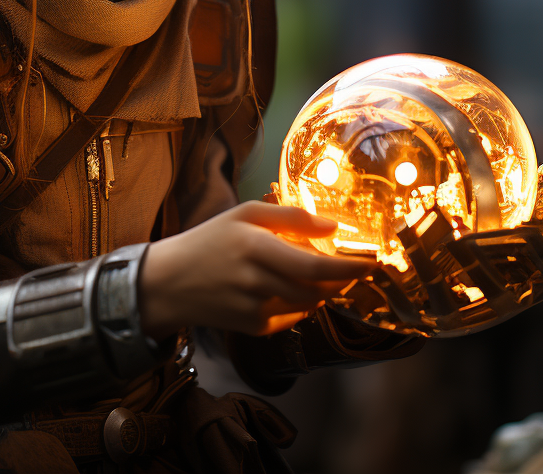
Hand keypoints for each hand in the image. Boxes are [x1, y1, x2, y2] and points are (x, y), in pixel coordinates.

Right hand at [138, 201, 376, 338]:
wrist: (170, 282)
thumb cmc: (211, 240)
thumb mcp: (245, 215)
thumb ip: (290, 217)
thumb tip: (333, 226)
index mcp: (254, 246)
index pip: (314, 264)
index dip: (348, 267)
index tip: (372, 263)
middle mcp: (256, 280)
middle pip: (317, 287)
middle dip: (340, 278)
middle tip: (351, 266)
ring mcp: (255, 308)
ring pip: (308, 302)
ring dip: (320, 289)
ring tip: (309, 270)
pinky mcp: (254, 328)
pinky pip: (292, 316)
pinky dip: (298, 302)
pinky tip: (283, 286)